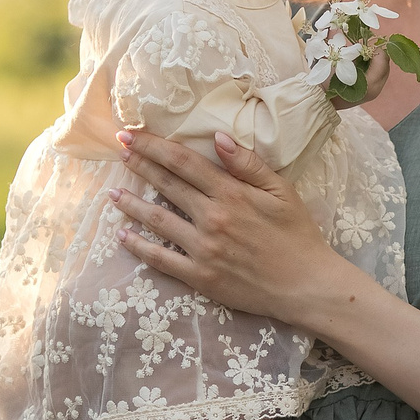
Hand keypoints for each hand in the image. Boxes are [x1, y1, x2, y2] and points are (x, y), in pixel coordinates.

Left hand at [109, 129, 354, 322]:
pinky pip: (161, 260)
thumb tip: (217, 137)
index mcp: (231, 194)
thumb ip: (248, 163)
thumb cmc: (298, 235)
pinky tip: (123, 236)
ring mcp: (203, 249)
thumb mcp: (282, 191)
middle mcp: (211, 218)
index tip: (131, 134)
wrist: (306, 285)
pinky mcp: (200, 277)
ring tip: (112, 193)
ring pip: (157, 221)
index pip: (183, 162)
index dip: (153, 146)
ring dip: (132, 205)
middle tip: (119, 151)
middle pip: (166, 185)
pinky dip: (139, 247)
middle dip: (139, 165)